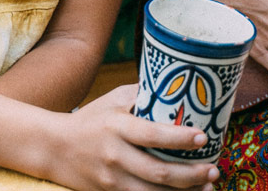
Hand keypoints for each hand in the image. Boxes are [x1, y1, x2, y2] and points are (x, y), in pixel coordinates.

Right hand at [45, 85, 218, 190]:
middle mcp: (115, 155)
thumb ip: (142, 94)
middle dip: (191, 175)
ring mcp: (112, 179)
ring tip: (207, 188)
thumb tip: (177, 87)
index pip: (152, 134)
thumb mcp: (113, 99)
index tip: (203, 137)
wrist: (54, 147)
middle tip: (214, 170)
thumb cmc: (91, 119)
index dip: (180, 138)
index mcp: (117, 126)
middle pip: (158, 172)